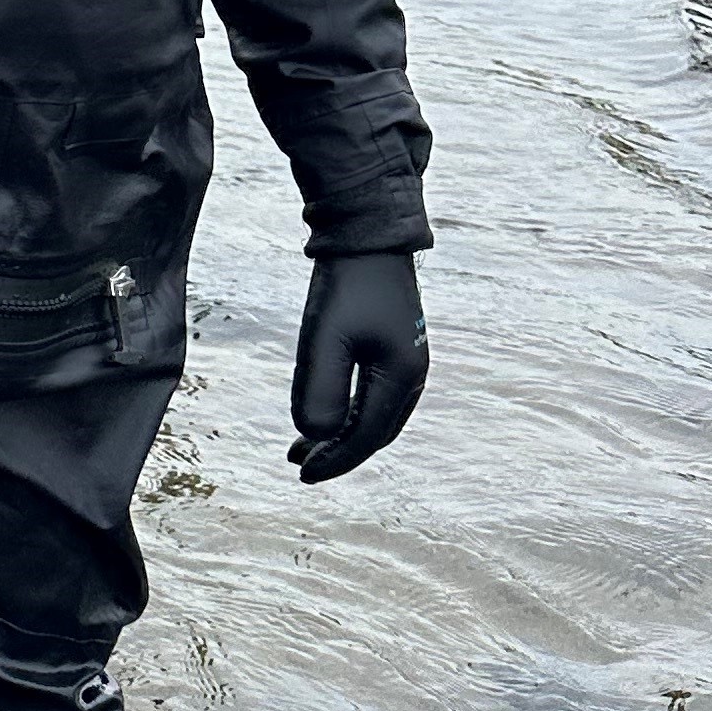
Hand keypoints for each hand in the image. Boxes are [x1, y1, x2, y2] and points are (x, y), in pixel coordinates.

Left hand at [290, 249, 428, 481]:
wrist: (367, 235)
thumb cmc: (345, 286)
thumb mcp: (323, 339)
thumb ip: (319, 391)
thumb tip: (316, 437)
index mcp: (400, 377)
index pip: (366, 437)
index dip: (335, 460)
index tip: (302, 474)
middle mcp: (411, 374)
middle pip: (375, 432)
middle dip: (339, 453)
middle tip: (300, 467)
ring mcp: (406, 359)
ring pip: (375, 415)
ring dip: (342, 434)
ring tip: (303, 447)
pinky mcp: (393, 344)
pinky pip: (373, 394)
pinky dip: (349, 411)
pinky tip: (325, 412)